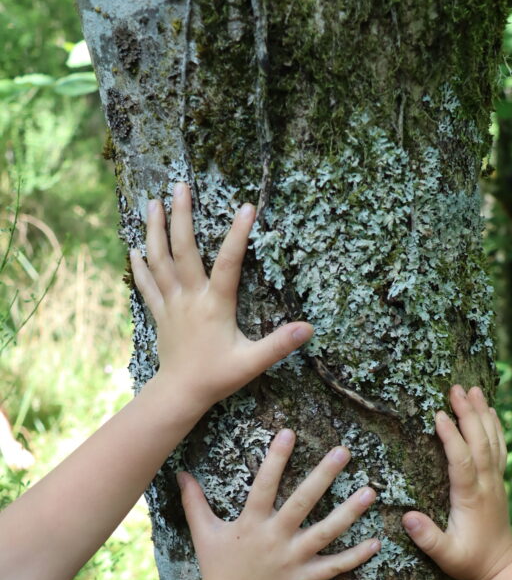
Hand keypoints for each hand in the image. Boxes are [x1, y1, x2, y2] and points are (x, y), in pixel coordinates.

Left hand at [130, 183, 312, 410]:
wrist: (181, 393)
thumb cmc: (218, 377)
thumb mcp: (253, 362)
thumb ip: (279, 344)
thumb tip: (308, 329)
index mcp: (215, 305)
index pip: (229, 263)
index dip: (238, 234)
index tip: (247, 207)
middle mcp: (190, 298)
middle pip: (183, 249)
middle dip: (181, 216)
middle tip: (179, 186)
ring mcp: (172, 304)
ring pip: (159, 260)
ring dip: (155, 230)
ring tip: (152, 202)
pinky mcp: (160, 314)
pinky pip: (147, 284)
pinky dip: (140, 265)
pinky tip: (135, 247)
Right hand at [177, 430, 379, 579]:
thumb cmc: (218, 569)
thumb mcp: (203, 533)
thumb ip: (194, 502)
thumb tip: (179, 473)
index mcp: (251, 523)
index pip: (265, 485)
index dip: (276, 459)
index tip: (290, 433)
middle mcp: (274, 537)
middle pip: (303, 502)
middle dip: (324, 476)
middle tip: (344, 452)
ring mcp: (292, 558)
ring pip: (326, 532)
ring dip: (349, 512)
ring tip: (370, 492)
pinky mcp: (304, 578)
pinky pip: (334, 566)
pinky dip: (355, 556)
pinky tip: (376, 542)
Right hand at [401, 385, 511, 579]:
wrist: (501, 565)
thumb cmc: (469, 561)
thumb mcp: (445, 556)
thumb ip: (428, 538)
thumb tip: (408, 516)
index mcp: (471, 498)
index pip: (462, 461)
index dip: (452, 437)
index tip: (439, 415)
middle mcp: (487, 484)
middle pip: (480, 442)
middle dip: (468, 414)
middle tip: (456, 389)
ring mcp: (496, 480)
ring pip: (492, 440)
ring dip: (483, 413)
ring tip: (473, 389)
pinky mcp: (498, 480)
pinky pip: (499, 447)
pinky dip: (495, 426)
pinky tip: (489, 410)